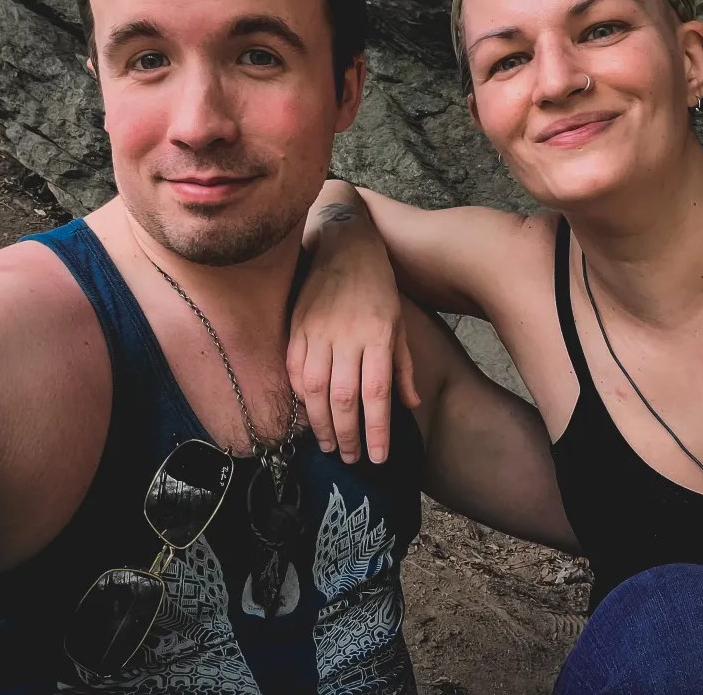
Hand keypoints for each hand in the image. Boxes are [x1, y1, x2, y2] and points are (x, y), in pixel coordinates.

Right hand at [288, 258, 420, 464]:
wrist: (345, 244)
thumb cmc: (378, 286)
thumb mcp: (400, 322)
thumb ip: (402, 365)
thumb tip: (409, 404)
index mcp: (377, 335)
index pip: (376, 393)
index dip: (376, 429)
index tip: (378, 456)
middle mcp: (346, 335)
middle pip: (343, 398)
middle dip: (347, 435)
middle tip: (351, 458)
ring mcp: (317, 330)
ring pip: (315, 389)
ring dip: (320, 424)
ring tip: (329, 445)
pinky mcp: (296, 325)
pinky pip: (294, 369)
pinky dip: (300, 396)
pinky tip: (308, 413)